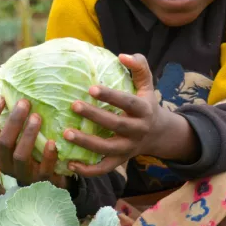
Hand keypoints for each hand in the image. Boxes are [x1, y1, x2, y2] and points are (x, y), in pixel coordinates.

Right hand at [0, 97, 67, 187]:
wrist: (43, 179)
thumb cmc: (21, 151)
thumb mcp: (6, 139)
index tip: (2, 98)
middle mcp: (3, 164)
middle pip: (3, 142)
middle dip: (14, 121)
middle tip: (24, 103)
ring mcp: (21, 174)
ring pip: (20, 156)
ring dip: (28, 135)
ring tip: (37, 117)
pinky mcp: (40, 180)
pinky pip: (43, 170)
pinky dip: (47, 156)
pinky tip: (51, 142)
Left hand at [63, 54, 197, 177]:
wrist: (159, 134)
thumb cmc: (146, 104)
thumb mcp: (147, 85)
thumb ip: (139, 66)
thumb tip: (122, 55)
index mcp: (144, 110)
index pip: (127, 102)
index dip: (110, 96)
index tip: (91, 88)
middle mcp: (137, 131)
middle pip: (116, 125)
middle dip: (94, 116)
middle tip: (73, 105)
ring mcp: (128, 148)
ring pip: (107, 149)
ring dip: (86, 143)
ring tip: (66, 133)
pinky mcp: (120, 162)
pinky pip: (104, 169)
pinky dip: (88, 171)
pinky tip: (70, 163)